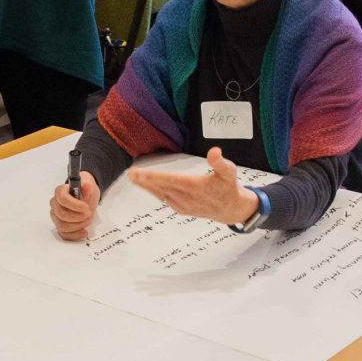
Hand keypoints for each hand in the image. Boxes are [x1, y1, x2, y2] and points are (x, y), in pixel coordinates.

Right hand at [49, 170, 100, 241]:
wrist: (85, 199)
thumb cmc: (84, 192)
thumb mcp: (89, 186)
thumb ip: (87, 187)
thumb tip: (87, 187)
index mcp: (60, 192)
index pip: (62, 198)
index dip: (75, 205)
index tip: (86, 207)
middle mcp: (55, 204)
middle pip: (62, 214)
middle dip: (78, 216)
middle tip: (88, 214)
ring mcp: (56, 216)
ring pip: (62, 226)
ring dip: (78, 225)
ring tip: (87, 220)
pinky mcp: (60, 226)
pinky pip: (64, 234)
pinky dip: (75, 234)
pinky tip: (84, 231)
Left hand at [125, 148, 259, 225]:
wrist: (231, 209)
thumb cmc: (228, 187)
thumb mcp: (229, 172)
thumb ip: (220, 162)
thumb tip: (214, 151)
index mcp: (195, 186)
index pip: (170, 180)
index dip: (153, 177)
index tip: (139, 173)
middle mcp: (186, 197)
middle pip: (161, 188)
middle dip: (144, 181)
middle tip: (130, 174)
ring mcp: (183, 205)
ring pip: (160, 194)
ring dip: (146, 186)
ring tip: (133, 178)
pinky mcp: (182, 209)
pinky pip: (165, 199)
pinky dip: (155, 193)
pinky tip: (147, 187)